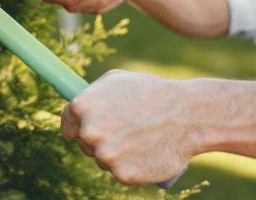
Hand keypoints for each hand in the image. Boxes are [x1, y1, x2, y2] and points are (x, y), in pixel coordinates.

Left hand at [61, 70, 199, 185]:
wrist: (188, 115)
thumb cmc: (152, 93)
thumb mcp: (117, 80)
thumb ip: (92, 94)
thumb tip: (77, 106)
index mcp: (82, 106)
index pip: (67, 125)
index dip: (79, 127)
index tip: (91, 128)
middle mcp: (89, 132)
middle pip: (84, 144)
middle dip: (100, 139)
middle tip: (125, 130)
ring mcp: (105, 155)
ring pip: (103, 160)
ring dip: (117, 154)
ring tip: (140, 138)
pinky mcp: (123, 174)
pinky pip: (121, 173)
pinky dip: (132, 167)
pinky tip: (146, 153)